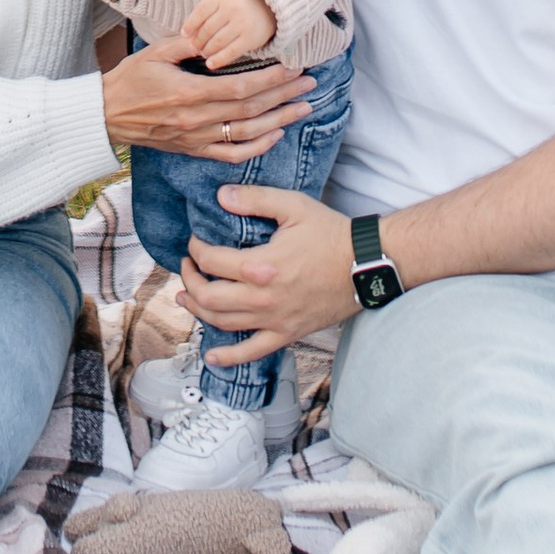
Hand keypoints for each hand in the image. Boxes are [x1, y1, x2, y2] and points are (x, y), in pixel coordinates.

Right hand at [100, 46, 310, 162]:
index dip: (271, 80)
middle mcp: (197, 119)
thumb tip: (217, 35)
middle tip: (310, 85)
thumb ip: (188, 43)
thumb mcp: (156, 52)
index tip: (293, 69)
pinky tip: (275, 135)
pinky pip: (231, 154)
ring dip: (279, 121)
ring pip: (247, 133)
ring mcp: (196, 138)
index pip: (241, 87)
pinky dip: (257, 147)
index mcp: (189, 93)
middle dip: (284, 96)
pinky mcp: (194, 150)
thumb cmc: (130, 80)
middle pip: (250, 109)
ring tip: (303, 108)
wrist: (106, 116)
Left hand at [176, 0, 277, 67]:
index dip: (190, 25)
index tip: (184, 35)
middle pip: (207, 29)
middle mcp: (232, 8)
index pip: (200, 12)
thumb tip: (185, 34)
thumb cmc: (238, 5)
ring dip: (206, 50)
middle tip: (195, 48)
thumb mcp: (222, 0)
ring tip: (204, 53)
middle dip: (198, 41)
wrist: (269, 7)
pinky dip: (218, 60)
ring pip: (216, 42)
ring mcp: (242, 23)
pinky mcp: (250, 38)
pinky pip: (230, 52)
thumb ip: (205, 13)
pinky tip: (210, 64)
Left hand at [183, 190, 360, 362]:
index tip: (196, 241)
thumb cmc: (331, 233)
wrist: (367, 264)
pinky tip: (212, 357)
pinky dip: (229, 357)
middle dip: (190, 281)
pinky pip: (253, 352)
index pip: (211, 261)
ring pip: (223, 323)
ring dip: (198, 311)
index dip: (196, 250)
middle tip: (188, 267)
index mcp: (261, 265)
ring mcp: (274, 319)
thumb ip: (255, 199)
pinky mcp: (287, 333)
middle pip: (209, 297)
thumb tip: (221, 196)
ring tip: (187, 297)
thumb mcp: (294, 206)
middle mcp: (263, 297)